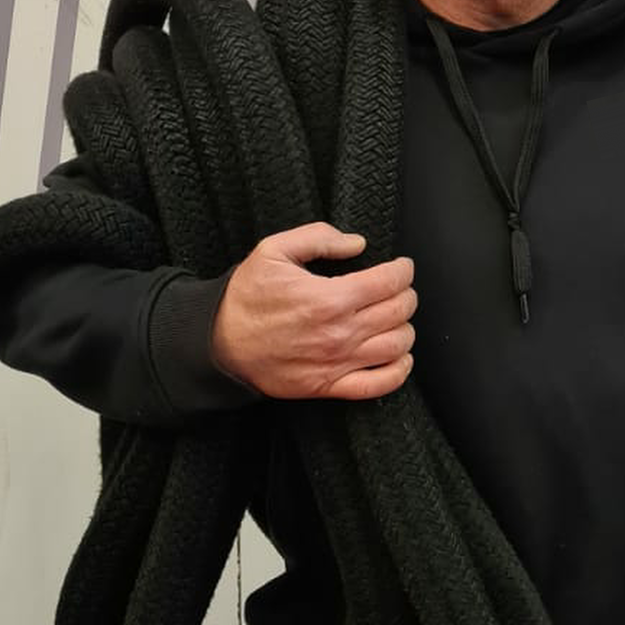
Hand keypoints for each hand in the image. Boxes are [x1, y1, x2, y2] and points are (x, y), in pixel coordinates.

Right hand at [211, 224, 415, 399]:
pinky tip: (400, 357)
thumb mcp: (273, 250)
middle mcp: (339, 332)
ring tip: (396, 317)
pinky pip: (379, 384)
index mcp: (328, 298)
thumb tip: (356, 243)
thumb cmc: (245, 297)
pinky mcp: (329, 386)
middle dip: (406, 295)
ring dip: (405, 328)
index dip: (403, 270)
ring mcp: (337, 362)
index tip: (402, 267)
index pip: (389, 282)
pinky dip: (399, 371)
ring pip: (397, 345)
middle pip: (398, 312)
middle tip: (398, 288)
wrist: (219, 342)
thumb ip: (319, 238)